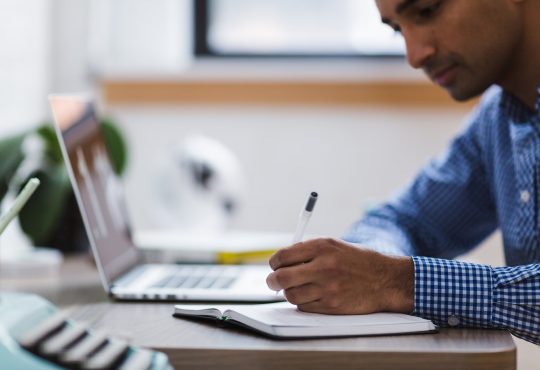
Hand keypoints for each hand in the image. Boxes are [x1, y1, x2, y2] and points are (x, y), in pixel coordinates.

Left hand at [266, 238, 413, 314]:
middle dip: (273, 281)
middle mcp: (323, 266)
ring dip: (289, 292)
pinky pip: (304, 307)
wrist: (385, 280)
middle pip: (281, 277)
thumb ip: (307, 251)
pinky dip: (303, 303)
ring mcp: (327, 288)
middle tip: (273, 281)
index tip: (275, 266)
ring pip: (290, 295)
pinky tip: (312, 296)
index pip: (283, 256)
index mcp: (322, 246)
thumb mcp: (334, 245)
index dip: (274, 262)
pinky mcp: (331, 306)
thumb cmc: (357, 261)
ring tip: (298, 288)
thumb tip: (280, 262)